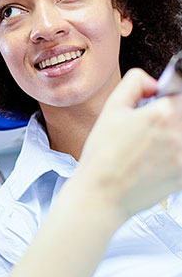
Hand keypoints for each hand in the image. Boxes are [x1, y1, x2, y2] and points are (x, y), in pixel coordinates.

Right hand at [74, 68, 181, 223]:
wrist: (101, 194)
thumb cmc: (102, 154)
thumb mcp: (111, 109)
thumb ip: (134, 83)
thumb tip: (154, 83)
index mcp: (161, 113)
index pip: (180, 91)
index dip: (168, 97)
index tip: (160, 102)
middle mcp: (178, 133)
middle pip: (181, 113)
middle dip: (170, 116)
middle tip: (151, 127)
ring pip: (181, 133)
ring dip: (172, 134)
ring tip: (151, 145)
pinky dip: (173, 153)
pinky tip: (154, 160)